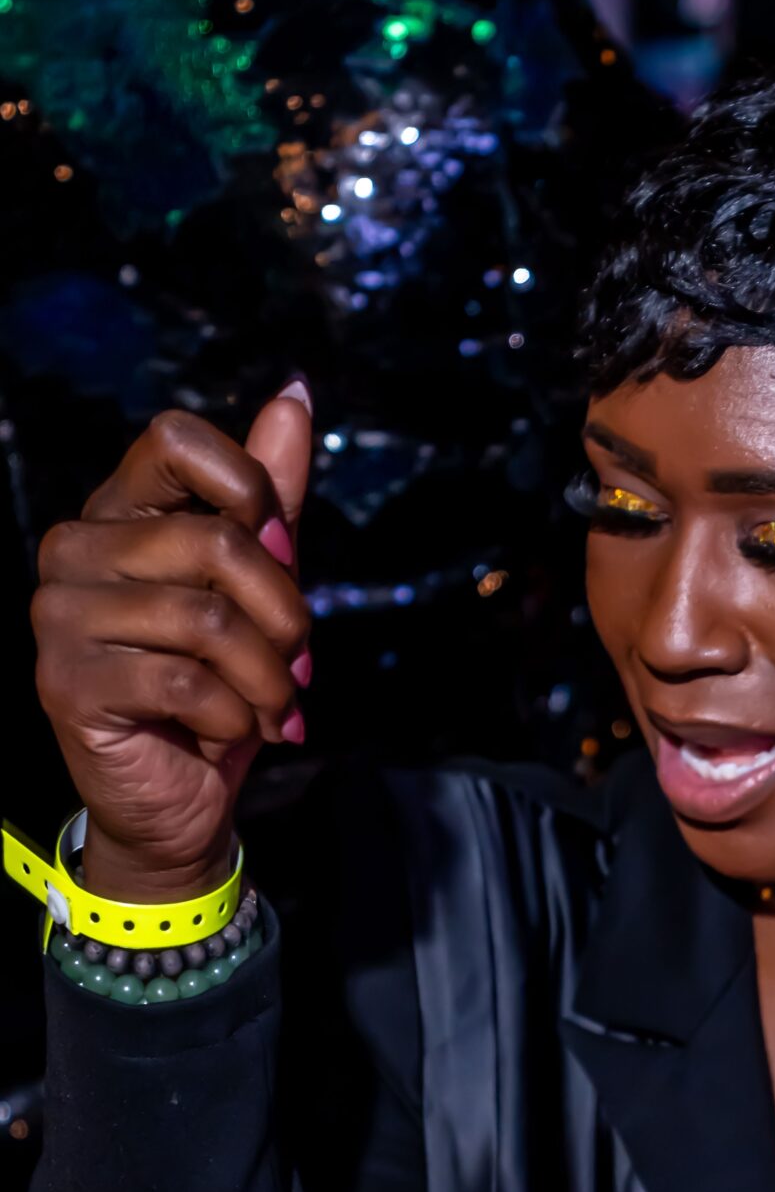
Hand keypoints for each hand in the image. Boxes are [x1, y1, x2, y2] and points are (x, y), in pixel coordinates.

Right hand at [32, 389, 312, 902]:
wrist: (178, 799)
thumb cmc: (219, 686)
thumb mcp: (261, 586)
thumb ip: (272, 495)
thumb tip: (295, 392)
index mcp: (118, 511)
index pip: (174, 438)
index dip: (251, 491)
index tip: (285, 551)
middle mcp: (75, 549)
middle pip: (215, 542)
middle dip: (285, 614)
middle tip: (297, 663)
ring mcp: (59, 614)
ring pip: (209, 619)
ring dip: (268, 677)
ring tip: (273, 707)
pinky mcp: (66, 681)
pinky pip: (186, 681)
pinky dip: (233, 715)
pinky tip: (229, 732)